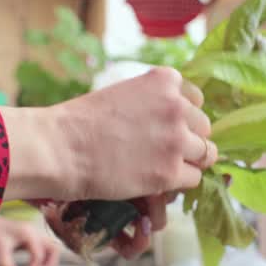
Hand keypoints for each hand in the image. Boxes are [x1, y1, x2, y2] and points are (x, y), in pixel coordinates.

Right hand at [1, 67, 217, 201]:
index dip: (181, 117)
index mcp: (165, 81)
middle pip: (204, 127)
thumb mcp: (123, 94)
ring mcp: (177, 141)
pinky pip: (193, 180)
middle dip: (187, 140)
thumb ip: (153, 102)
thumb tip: (172, 122)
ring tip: (159, 167)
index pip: (195, 99)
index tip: (164, 127)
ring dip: (186, 162)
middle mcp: (178, 107)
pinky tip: (155, 180)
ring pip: (204, 154)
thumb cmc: (80, 121)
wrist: (61, 148)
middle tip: (161, 151)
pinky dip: (177, 183)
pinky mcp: (171, 173)